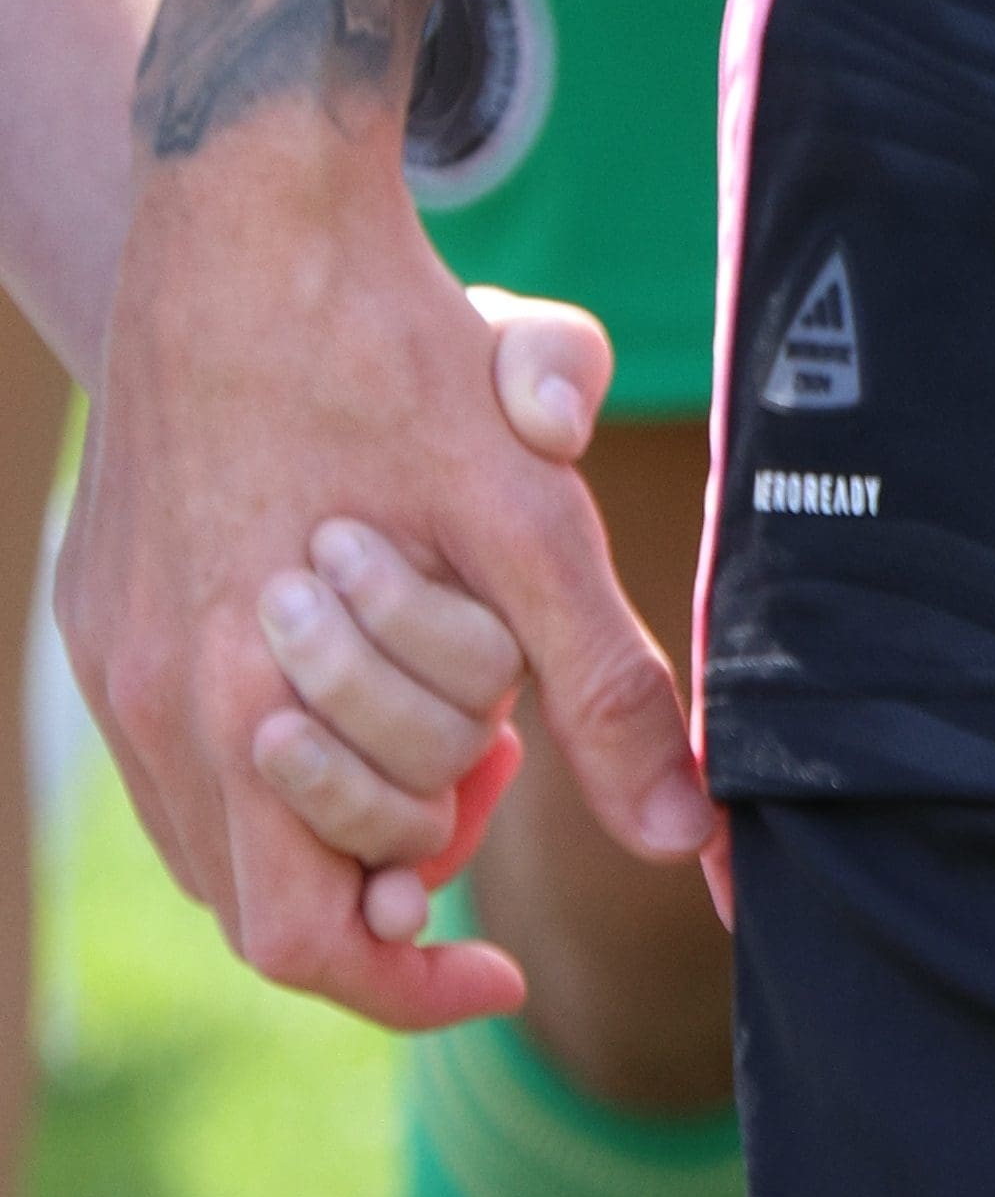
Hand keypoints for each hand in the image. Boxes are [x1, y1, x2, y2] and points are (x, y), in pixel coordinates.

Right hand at [65, 145, 713, 1038]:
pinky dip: (280, 735)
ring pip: (228, 823)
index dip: (406, 984)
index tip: (497, 962)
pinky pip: (184, 744)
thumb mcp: (528, 515)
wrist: (245, 213)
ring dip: (343, 795)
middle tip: (493, 752)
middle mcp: (157, 701)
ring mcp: (116, 658)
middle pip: (276, 890)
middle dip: (400, 852)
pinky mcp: (102, 607)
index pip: (305, 943)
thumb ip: (604, 682)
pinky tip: (363, 638)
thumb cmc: (393, 349)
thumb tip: (689, 831)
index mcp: (238, 701)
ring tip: (439, 689)